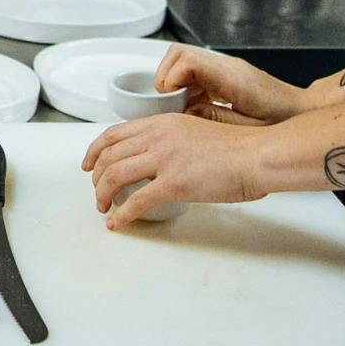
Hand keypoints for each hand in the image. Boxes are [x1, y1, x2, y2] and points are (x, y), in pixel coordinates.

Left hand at [82, 113, 267, 228]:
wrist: (256, 155)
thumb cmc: (237, 148)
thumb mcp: (195, 131)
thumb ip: (173, 140)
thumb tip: (159, 160)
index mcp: (162, 122)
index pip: (114, 133)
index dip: (94, 150)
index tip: (88, 164)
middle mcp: (157, 136)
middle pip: (109, 155)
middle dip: (96, 177)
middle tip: (97, 193)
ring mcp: (164, 159)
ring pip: (115, 175)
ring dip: (103, 194)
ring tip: (103, 209)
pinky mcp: (174, 182)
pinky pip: (136, 200)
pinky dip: (121, 214)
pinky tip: (118, 223)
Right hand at [155, 45, 306, 124]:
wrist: (304, 110)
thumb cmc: (285, 120)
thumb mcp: (249, 129)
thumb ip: (215, 120)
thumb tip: (186, 114)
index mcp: (233, 77)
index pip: (187, 61)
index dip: (170, 79)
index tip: (170, 100)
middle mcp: (227, 67)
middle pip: (179, 54)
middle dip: (166, 78)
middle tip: (170, 103)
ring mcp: (226, 68)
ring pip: (183, 59)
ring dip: (175, 81)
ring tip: (182, 106)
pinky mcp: (225, 73)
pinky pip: (195, 70)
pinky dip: (186, 85)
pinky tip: (195, 105)